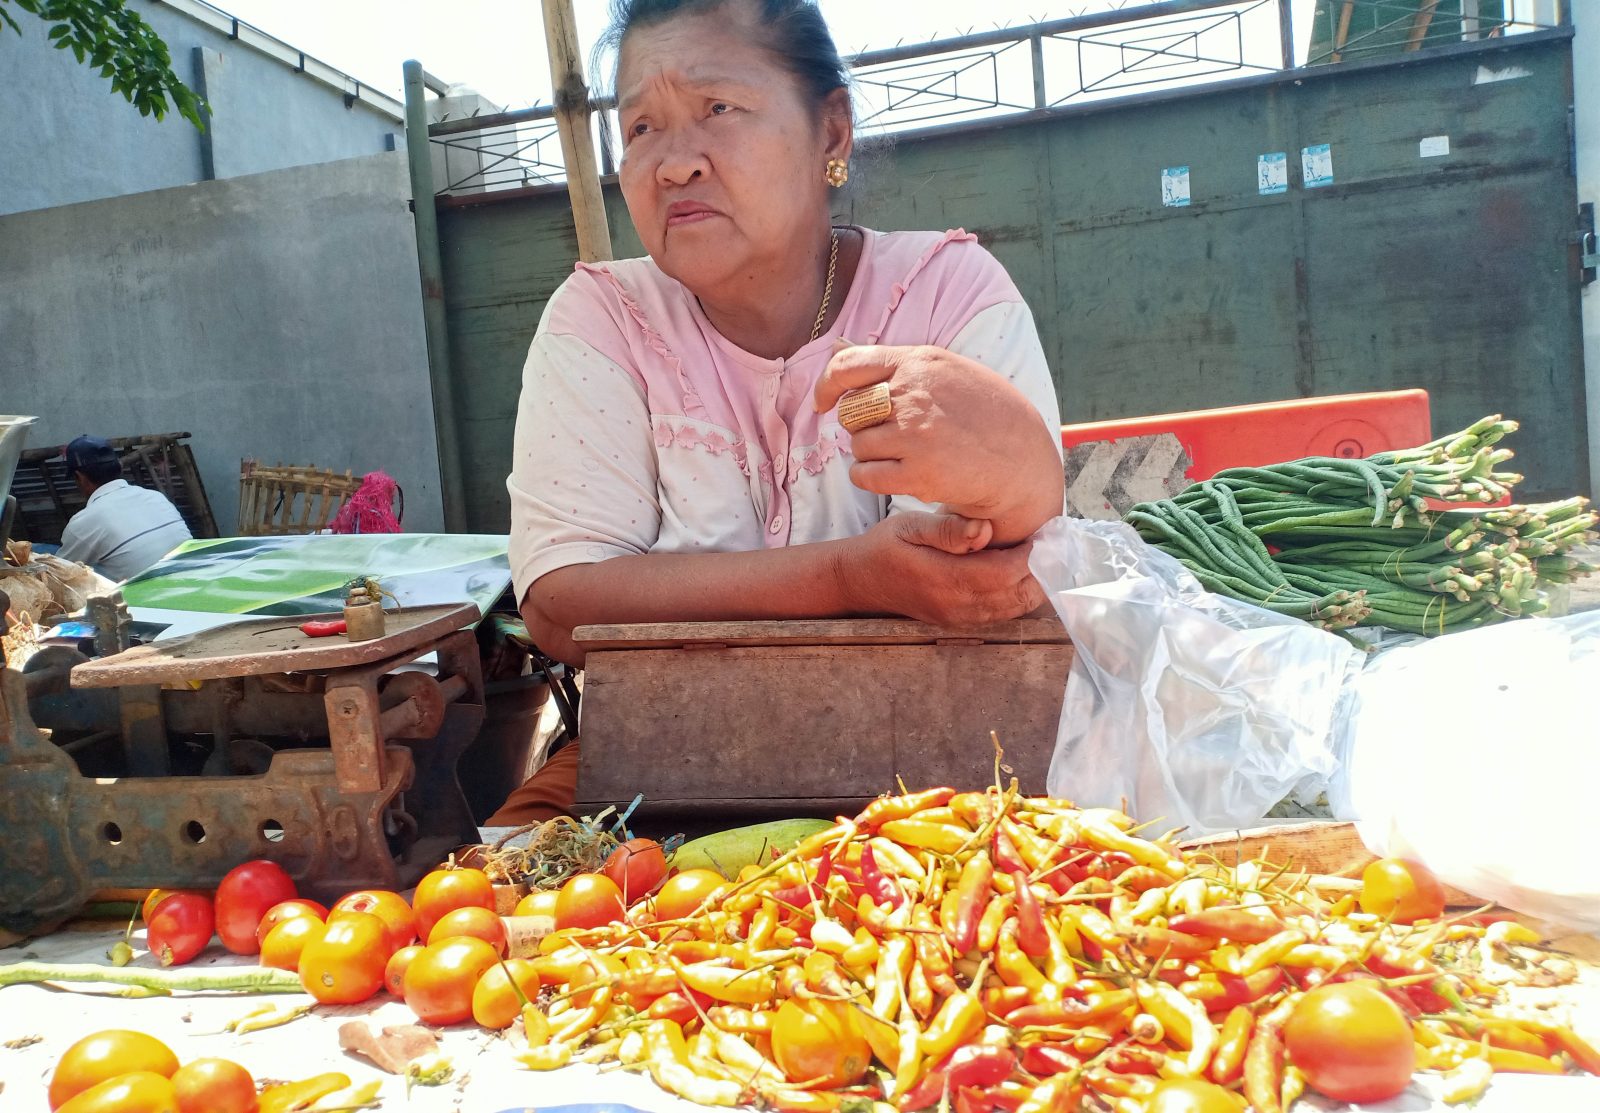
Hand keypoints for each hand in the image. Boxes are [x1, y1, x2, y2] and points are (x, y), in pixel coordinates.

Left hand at [814, 344, 1063, 541]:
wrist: (1024, 463)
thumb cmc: (987, 414)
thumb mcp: (947, 371)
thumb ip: (893, 362)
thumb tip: (836, 345)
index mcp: (921, 363)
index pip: (849, 366)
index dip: (827, 386)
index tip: (822, 402)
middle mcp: (914, 395)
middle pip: (851, 411)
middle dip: (862, 426)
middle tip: (891, 435)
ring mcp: (915, 435)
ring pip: (857, 446)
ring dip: (871, 454)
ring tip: (904, 455)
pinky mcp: (917, 474)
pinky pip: (863, 476)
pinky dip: (870, 478)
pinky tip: (895, 476)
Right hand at [837, 512, 1045, 626]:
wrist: (861, 580)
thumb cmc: (885, 546)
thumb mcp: (909, 526)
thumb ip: (947, 530)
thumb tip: (984, 530)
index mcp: (945, 579)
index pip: (1005, 573)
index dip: (1031, 555)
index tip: (1044, 532)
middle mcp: (956, 605)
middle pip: (1017, 595)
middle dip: (1040, 571)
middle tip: (1051, 543)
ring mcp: (959, 617)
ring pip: (1014, 608)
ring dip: (1033, 584)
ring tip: (1041, 555)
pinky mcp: (959, 621)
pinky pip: (1001, 614)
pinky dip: (1018, 595)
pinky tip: (1021, 573)